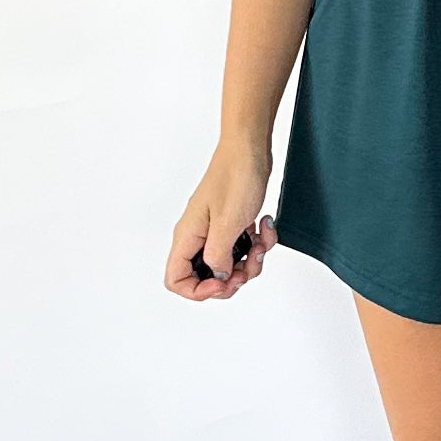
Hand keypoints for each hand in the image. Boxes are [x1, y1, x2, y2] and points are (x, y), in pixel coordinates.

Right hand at [166, 143, 278, 300]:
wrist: (250, 150)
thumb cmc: (236, 177)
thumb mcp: (228, 223)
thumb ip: (219, 256)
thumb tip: (219, 275)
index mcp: (188, 236)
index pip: (176, 280)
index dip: (199, 290)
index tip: (223, 281)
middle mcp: (198, 237)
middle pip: (206, 277)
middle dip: (233, 278)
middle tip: (249, 265)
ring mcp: (214, 232)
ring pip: (229, 265)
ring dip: (251, 260)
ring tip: (261, 242)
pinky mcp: (231, 226)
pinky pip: (243, 249)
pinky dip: (258, 244)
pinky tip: (264, 227)